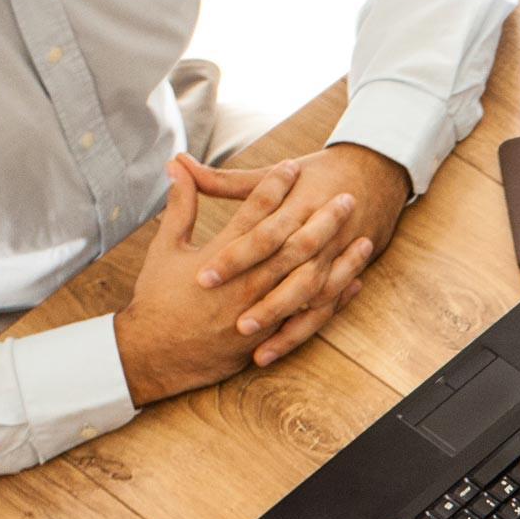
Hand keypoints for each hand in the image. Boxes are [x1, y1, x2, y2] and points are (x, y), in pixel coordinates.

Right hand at [116, 156, 376, 402]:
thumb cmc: (158, 298)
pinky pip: (309, 316)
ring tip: (364, 237)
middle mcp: (245, 282)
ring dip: (338, 259)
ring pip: (308, 280)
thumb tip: (179, 164)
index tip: (293, 166)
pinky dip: (333, 299)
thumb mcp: (166, 248)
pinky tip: (356, 282)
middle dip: (320, 218)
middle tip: (346, 195)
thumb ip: (181, 205)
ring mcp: (260, 310)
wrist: (156, 354)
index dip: (274, 188)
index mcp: (220, 256)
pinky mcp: (268, 335)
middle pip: (291, 244)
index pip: (254, 214)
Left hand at [186, 144, 409, 346]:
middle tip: (236, 326)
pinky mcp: (342, 273)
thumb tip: (176, 162)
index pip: (261, 236)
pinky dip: (301, 329)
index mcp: (297, 207)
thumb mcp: (270, 173)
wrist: (375, 173)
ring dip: (282, 322)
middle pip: (289, 273)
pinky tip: (275, 348)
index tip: (203, 279)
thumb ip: (223, 179)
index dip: (234, 258)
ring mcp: (333, 257)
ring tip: (254, 345)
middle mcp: (317, 236)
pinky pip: (325, 308)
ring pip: (309, 297)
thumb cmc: (316, 173)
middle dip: (264, 303)